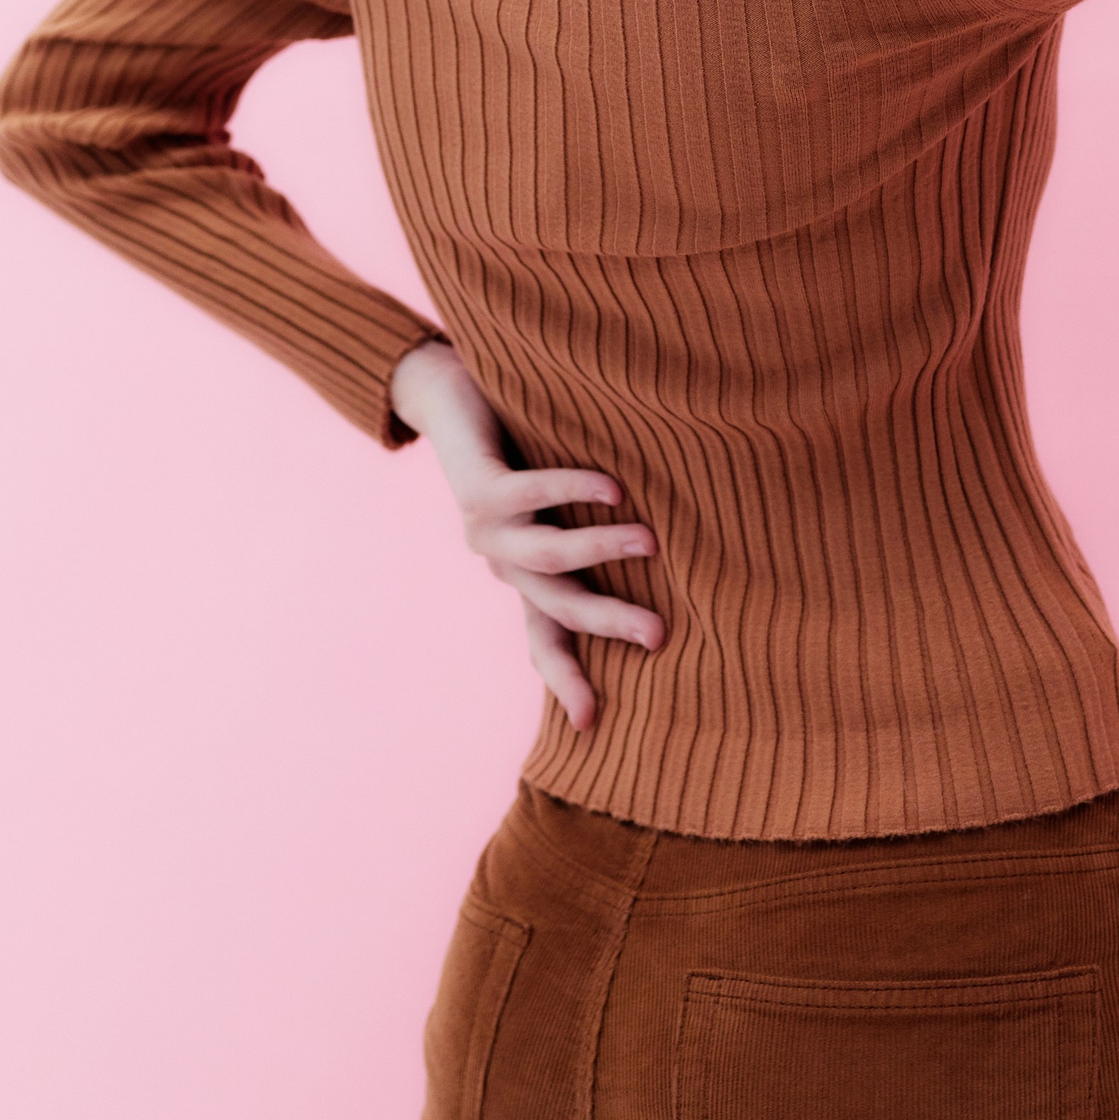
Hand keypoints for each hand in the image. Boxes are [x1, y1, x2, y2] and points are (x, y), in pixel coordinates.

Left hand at [389, 340, 663, 730]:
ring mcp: (486, 530)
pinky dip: (573, 491)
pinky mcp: (477, 488)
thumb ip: (596, 529)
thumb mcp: (562, 503)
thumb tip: (670, 554)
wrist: (448, 394)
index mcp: (523, 576)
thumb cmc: (523, 446)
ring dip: (600, 550)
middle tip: (660, 634)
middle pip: (559, 607)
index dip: (567, 680)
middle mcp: (502, 563)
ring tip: (650, 541)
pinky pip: (529, 494)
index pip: (548, 638)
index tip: (590, 724)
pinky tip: (612, 489)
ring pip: (547, 556)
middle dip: (609, 624)